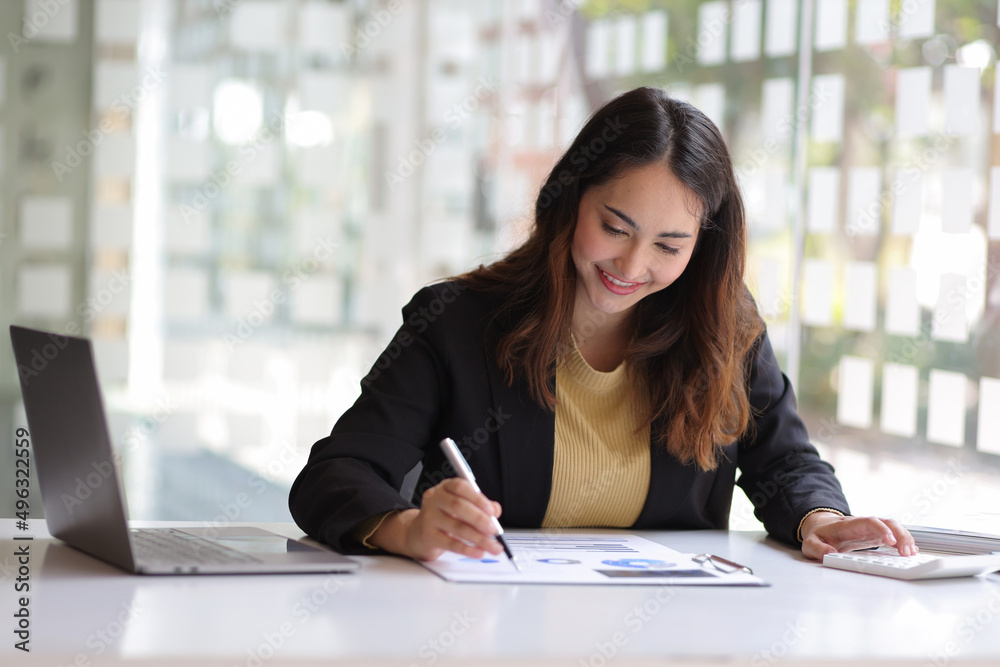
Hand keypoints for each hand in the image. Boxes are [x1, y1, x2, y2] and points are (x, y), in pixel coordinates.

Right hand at [369, 478, 502, 560]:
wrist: (419, 532)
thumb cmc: (445, 516)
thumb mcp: (462, 506)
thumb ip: (480, 506)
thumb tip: (496, 510)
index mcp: (446, 487)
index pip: (460, 487)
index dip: (477, 498)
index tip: (492, 511)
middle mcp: (435, 499)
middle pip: (458, 506)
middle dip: (479, 519)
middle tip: (493, 529)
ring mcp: (429, 517)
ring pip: (457, 527)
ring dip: (478, 538)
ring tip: (493, 546)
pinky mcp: (428, 536)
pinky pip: (450, 544)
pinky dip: (467, 549)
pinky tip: (478, 552)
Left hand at [799, 512, 917, 560]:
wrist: (821, 528)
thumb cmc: (818, 535)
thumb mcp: (810, 543)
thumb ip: (818, 548)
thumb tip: (830, 554)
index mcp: (848, 525)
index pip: (869, 522)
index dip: (881, 529)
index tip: (891, 541)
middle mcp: (863, 525)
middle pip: (886, 522)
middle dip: (900, 535)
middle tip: (907, 552)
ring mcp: (871, 530)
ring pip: (893, 527)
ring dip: (905, 538)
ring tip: (911, 553)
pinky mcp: (875, 536)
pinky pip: (893, 535)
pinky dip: (903, 541)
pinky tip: (910, 551)